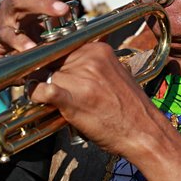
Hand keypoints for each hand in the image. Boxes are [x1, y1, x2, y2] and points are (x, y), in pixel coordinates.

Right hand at [0, 0, 78, 72]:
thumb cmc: (19, 38)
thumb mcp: (39, 24)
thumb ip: (57, 18)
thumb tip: (82, 18)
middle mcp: (14, 3)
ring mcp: (4, 18)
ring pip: (18, 2)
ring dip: (42, 4)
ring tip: (62, 11)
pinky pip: (7, 35)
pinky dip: (20, 41)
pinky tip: (33, 47)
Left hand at [30, 41, 169, 158]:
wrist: (143, 132)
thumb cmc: (129, 108)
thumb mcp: (113, 74)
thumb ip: (91, 66)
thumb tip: (66, 66)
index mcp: (98, 50)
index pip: (64, 48)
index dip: (57, 63)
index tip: (55, 72)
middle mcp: (88, 59)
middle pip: (54, 62)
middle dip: (52, 76)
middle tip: (63, 93)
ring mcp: (80, 78)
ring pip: (47, 77)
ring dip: (47, 88)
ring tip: (63, 103)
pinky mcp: (73, 99)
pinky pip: (44, 91)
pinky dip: (37, 95)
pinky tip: (41, 99)